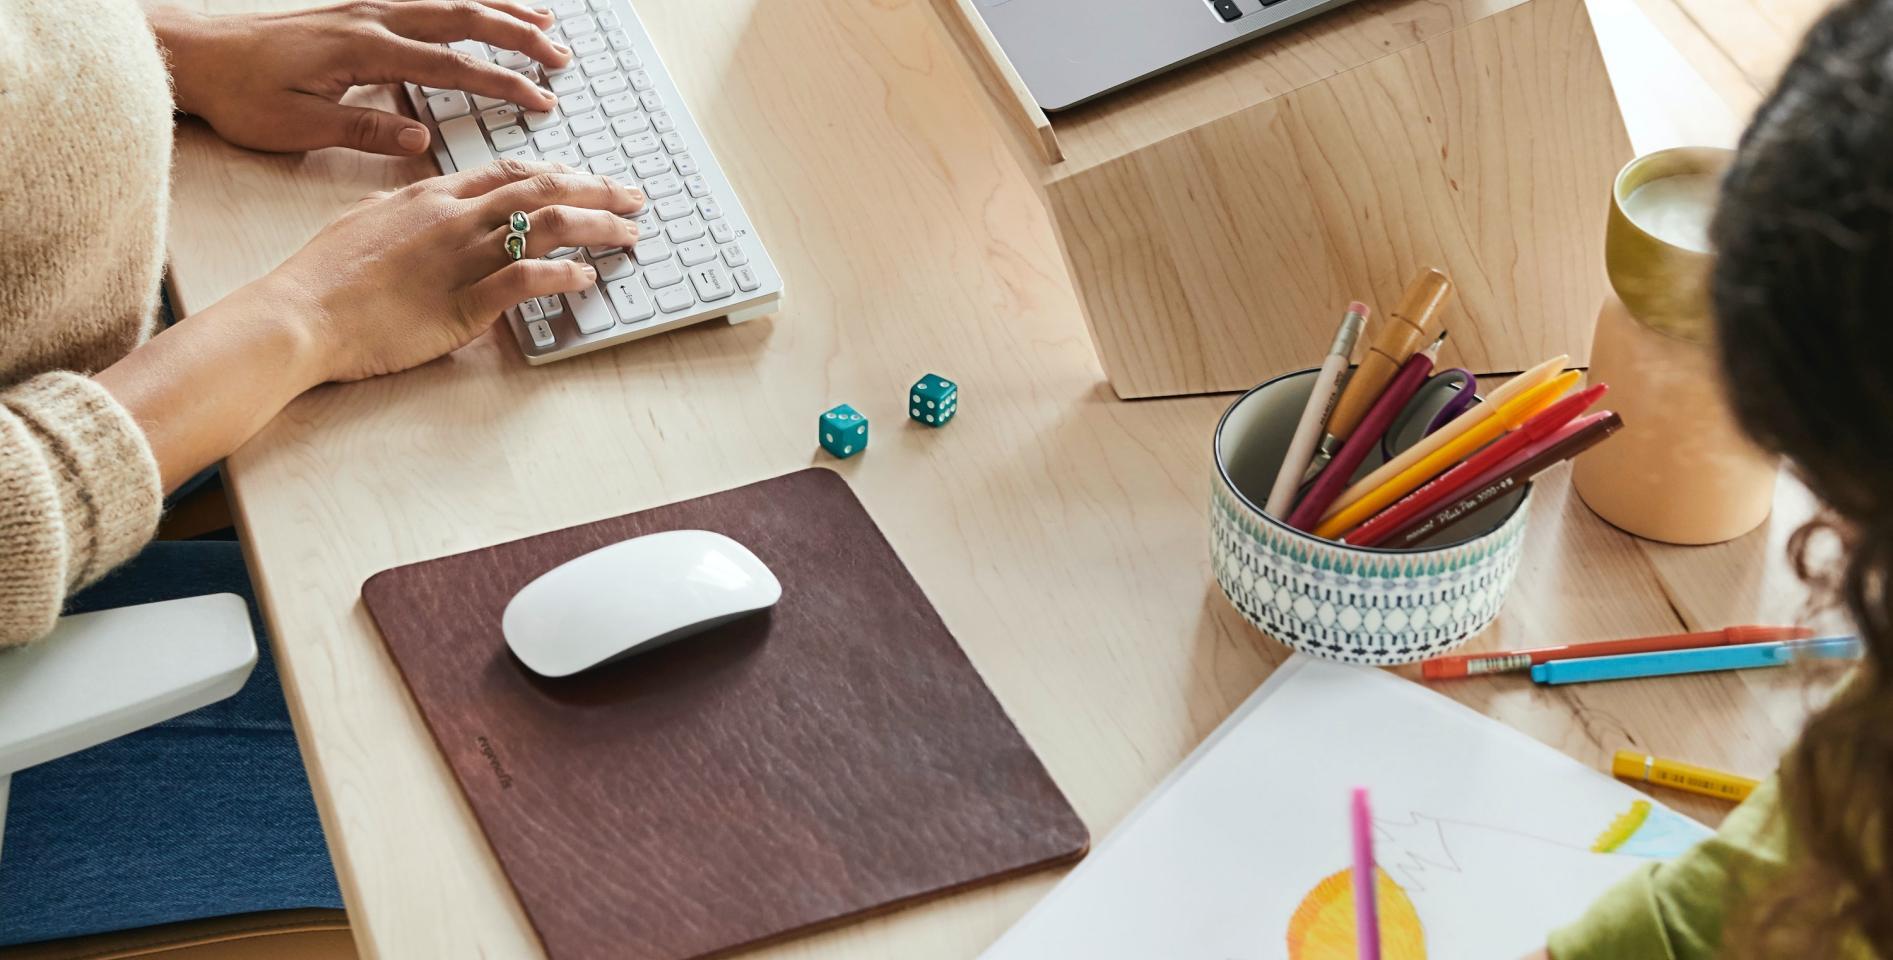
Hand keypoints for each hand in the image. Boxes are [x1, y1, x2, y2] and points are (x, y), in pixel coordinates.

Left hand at [151, 1, 568, 155]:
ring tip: (545, 24)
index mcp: (363, 50)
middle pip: (462, 18)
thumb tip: (418, 137)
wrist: (194, 52)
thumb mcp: (297, 125)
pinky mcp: (356, 10)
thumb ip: (362, 129)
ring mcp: (364, 8)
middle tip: (561, 58)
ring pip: (448, 1)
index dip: (502, 82)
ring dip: (501, 11)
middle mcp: (371, 19)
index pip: (450, 65)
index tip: (540, 100)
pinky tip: (484, 10)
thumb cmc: (240, 93)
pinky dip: (464, 4)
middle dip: (518, 37)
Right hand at [256, 160, 645, 382]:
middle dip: (597, 191)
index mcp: (432, 196)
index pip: (511, 173)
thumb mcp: (367, 220)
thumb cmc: (324, 276)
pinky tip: (587, 278)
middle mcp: (453, 218)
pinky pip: (526, 281)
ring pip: (545, 227)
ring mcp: (461, 259)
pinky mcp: (463, 304)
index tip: (589, 180)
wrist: (300, 314)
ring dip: (596, 228)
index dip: (560, 174)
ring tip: (630, 234)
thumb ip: (409, 210)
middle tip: (633, 199)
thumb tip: (432, 205)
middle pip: (542, 191)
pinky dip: (563, 275)